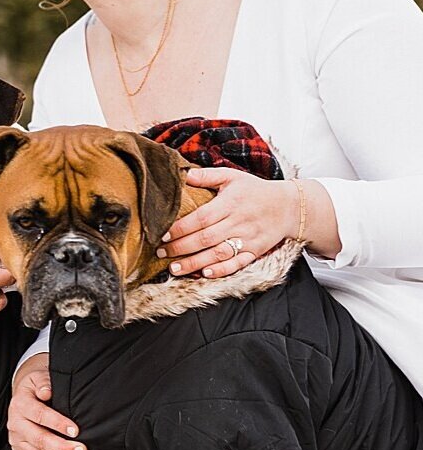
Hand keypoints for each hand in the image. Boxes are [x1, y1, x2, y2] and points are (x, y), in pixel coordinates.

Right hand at [8, 353, 86, 449]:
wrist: (23, 396)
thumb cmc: (35, 386)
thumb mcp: (39, 377)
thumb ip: (44, 382)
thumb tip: (46, 391)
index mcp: (20, 403)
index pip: (40, 415)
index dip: (58, 423)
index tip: (75, 430)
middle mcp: (15, 422)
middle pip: (39, 439)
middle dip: (62, 447)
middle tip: (81, 449)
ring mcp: (15, 438)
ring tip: (73, 449)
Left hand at [158, 168, 297, 278]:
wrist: (288, 207)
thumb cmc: (255, 190)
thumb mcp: (232, 177)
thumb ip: (207, 176)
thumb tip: (183, 175)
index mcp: (229, 204)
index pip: (200, 218)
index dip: (181, 228)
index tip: (163, 234)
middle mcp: (237, 223)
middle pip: (205, 238)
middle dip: (181, 248)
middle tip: (161, 253)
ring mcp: (247, 240)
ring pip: (217, 254)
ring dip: (194, 263)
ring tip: (174, 268)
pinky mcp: (255, 252)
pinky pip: (237, 264)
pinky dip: (221, 270)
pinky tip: (205, 274)